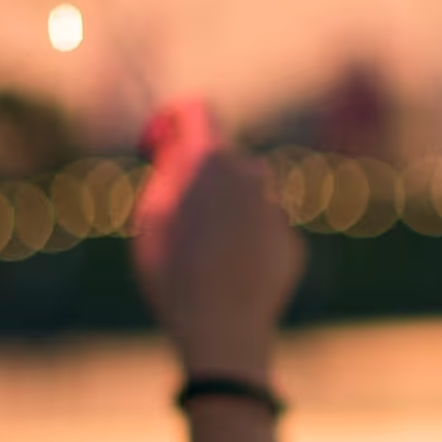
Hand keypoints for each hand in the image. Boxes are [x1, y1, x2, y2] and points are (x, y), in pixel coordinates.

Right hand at [134, 98, 296, 385]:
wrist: (223, 332)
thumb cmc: (175, 274)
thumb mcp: (151, 216)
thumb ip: (164, 168)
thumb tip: (175, 144)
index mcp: (210, 160)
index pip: (196, 109)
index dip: (172, 118)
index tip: (157, 142)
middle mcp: (251, 175)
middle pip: (222, 154)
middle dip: (197, 172)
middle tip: (175, 208)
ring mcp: (275, 209)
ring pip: (246, 193)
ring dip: (224, 207)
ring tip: (201, 251)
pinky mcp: (289, 242)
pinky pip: (262, 228)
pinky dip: (245, 240)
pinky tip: (227, 274)